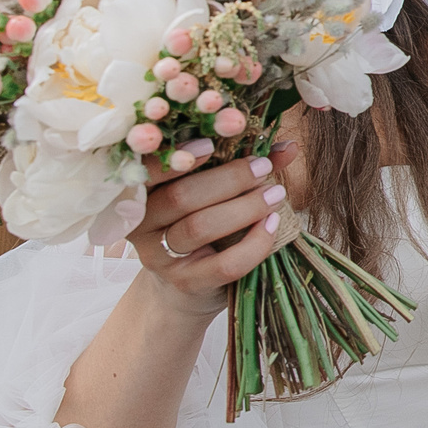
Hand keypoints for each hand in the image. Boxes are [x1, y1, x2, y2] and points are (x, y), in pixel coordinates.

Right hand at [126, 138, 303, 319]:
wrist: (186, 284)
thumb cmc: (201, 225)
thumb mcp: (213, 191)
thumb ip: (241, 166)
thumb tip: (288, 147)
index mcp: (140, 190)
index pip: (148, 169)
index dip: (176, 157)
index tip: (211, 143)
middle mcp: (140, 223)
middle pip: (180, 197)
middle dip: (228, 179)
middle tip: (263, 167)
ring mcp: (159, 256)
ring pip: (200, 227)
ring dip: (245, 207)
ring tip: (275, 194)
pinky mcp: (185, 282)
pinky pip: (224, 263)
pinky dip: (255, 242)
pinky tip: (273, 224)